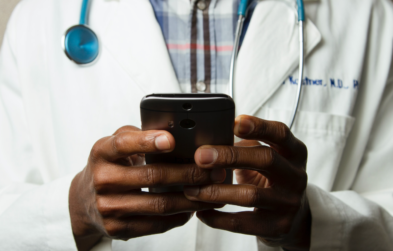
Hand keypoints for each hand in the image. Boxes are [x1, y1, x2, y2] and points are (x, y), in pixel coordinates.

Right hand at [69, 126, 225, 250]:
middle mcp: (103, 179)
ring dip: (191, 198)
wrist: (83, 201)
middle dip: (189, 173)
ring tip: (212, 191)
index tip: (171, 140)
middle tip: (213, 171)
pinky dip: (179, 216)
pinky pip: (156, 224)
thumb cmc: (108, 166)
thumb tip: (174, 132)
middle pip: (152, 176)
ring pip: (159, 204)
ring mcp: (109, 207)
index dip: (148, 141)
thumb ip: (138, 136)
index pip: (124, 144)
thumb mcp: (114, 145)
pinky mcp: (117, 228)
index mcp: (102, 152)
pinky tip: (192, 208)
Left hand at [184, 115, 310, 250]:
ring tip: (192, 189)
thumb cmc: (271, 177)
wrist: (295, 215)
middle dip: (230, 156)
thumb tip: (208, 140)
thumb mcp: (267, 157)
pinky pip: (243, 223)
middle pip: (266, 159)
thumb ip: (246, 146)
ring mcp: (289, 203)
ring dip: (216, 191)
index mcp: (294, 152)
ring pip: (251, 195)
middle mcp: (296, 176)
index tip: (234, 123)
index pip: (280, 133)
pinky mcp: (278, 227)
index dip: (259, 126)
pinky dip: (218, 218)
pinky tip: (201, 212)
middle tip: (200, 156)